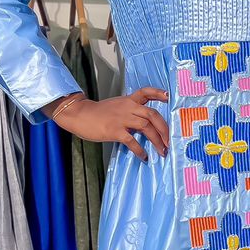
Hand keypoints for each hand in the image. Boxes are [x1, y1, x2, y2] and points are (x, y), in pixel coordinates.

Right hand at [49, 88, 168, 161]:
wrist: (80, 115)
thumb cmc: (97, 113)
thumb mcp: (116, 106)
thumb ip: (130, 111)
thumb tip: (144, 123)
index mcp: (128, 100)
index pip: (145, 92)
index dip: (158, 93)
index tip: (168, 96)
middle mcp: (127, 107)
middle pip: (152, 114)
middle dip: (164, 128)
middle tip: (169, 140)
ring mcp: (121, 119)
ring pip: (146, 127)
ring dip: (157, 140)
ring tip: (162, 150)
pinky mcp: (115, 130)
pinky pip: (132, 141)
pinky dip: (140, 150)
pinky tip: (144, 157)